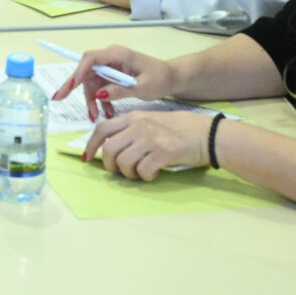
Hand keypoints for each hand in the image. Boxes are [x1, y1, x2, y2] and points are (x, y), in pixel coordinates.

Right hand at [52, 44, 177, 103]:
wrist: (171, 78)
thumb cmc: (160, 79)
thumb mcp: (142, 87)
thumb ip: (120, 90)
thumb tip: (99, 95)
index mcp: (117, 55)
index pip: (91, 59)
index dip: (79, 72)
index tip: (70, 86)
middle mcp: (110, 58)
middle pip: (86, 70)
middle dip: (74, 86)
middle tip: (59, 99)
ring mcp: (110, 67)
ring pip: (91, 82)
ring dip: (91, 100)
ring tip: (97, 117)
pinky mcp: (112, 76)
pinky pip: (99, 88)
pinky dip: (101, 101)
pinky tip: (106, 113)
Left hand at [78, 111, 215, 180]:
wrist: (207, 133)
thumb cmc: (179, 129)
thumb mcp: (151, 121)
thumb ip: (132, 130)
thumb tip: (113, 148)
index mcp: (134, 117)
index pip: (102, 129)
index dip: (91, 144)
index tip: (88, 157)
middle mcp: (139, 126)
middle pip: (109, 149)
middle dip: (109, 166)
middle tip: (120, 172)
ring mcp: (151, 139)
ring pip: (124, 162)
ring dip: (128, 174)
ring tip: (139, 173)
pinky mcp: (164, 153)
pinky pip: (143, 171)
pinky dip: (145, 177)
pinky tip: (153, 174)